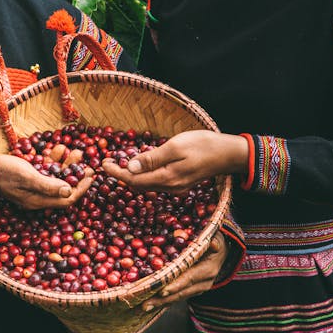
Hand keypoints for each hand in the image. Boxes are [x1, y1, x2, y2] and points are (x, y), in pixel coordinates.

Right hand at [0, 153, 93, 210]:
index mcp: (39, 200)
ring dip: (67, 164)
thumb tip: (69, 191)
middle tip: (89, 165)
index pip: (66, 199)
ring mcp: (33, 186)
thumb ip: (48, 185)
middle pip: (63, 188)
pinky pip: (46, 169)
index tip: (91, 177)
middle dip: (77, 176)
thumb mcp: (28, 177)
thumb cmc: (5, 171)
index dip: (81, 189)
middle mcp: (38, 195)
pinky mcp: (28, 175)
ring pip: (56, 176)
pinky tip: (59, 147)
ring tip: (77, 151)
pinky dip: (53, 159)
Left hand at [100, 130, 248, 193]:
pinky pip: (155, 182)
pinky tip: (139, 167)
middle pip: (138, 185)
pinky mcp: (180, 183)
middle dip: (120, 175)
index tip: (103, 164)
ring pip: (146, 184)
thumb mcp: (176, 147)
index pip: (134, 180)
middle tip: (106, 163)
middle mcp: (169, 187)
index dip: (116, 173)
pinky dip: (143, 175)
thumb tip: (130, 167)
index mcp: (167, 178)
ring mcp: (176, 187)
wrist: (228, 153)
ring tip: (118, 164)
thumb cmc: (203, 145)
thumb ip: (152, 158)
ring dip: (131, 176)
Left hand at [143, 232, 227, 310]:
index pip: (189, 278)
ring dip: (160, 303)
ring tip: (144, 306)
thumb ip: (213, 242)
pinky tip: (151, 304)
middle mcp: (203, 283)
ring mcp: (198, 289)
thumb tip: (213, 243)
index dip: (175, 285)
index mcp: (207, 270)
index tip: (161, 291)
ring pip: (177, 298)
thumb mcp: (216, 238)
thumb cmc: (215, 242)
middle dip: (162, 299)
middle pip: (180, 293)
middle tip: (144, 304)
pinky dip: (164, 301)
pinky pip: (177, 297)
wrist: (223, 254)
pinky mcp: (192, 291)